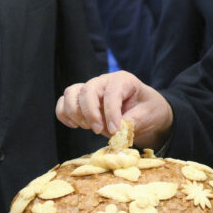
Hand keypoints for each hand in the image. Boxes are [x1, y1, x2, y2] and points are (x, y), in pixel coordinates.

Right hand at [56, 71, 173, 149]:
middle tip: (98, 130)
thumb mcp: (148, 114)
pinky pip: (63, 102)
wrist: (145, 111)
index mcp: (123, 80)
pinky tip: (76, 125)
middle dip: (91, 113)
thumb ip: (133, 121)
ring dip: (76, 113)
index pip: (112, 93)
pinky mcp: (80, 100)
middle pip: (87, 90)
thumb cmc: (148, 109)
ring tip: (89, 127)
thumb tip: (116, 131)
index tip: (115, 131)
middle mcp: (104, 81)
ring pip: (71, 93)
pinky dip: (65, 114)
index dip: (111, 113)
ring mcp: (90, 89)